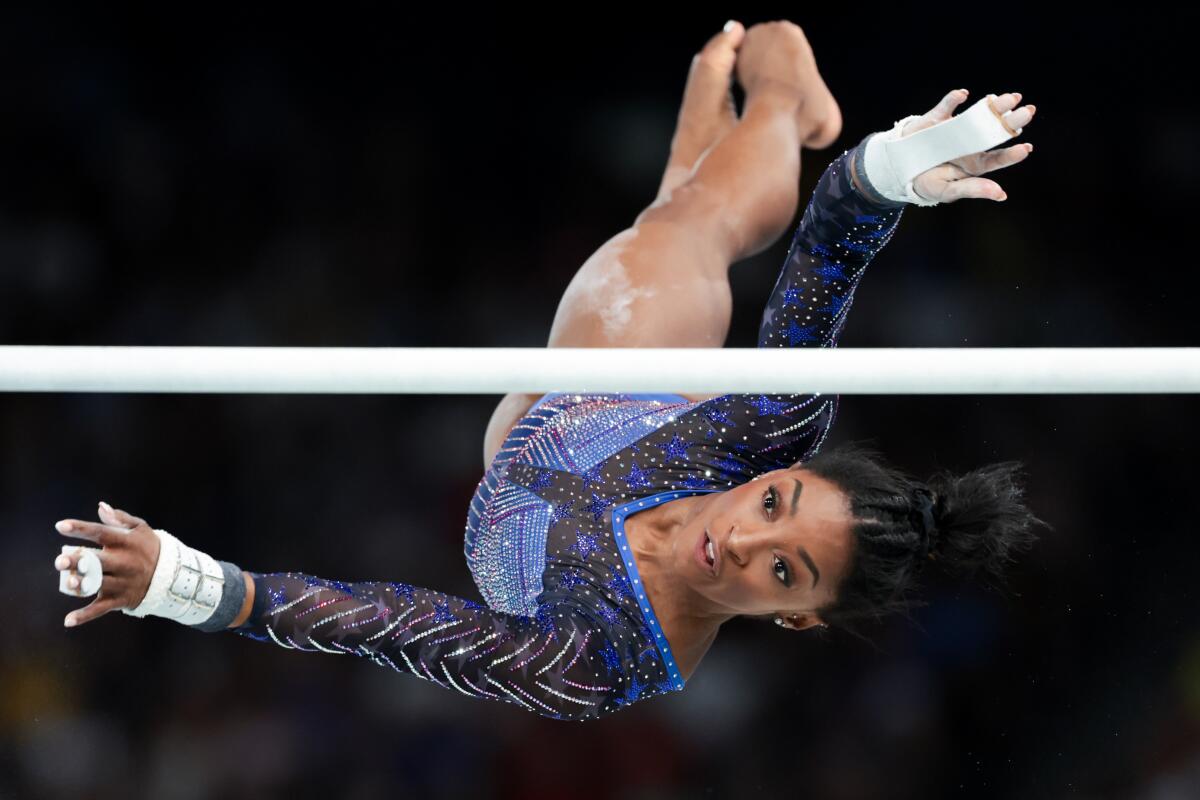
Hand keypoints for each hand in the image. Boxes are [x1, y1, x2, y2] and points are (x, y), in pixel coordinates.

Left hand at [54, 502, 159, 626]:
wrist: (172, 575)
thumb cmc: (149, 547)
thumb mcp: (141, 529)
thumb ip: (120, 519)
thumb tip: (100, 506)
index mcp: (127, 542)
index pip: (102, 533)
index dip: (81, 529)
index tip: (60, 526)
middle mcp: (124, 562)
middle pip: (98, 562)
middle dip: (79, 562)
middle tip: (60, 561)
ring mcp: (122, 582)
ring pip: (99, 585)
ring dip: (83, 585)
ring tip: (69, 583)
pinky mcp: (120, 599)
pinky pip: (101, 609)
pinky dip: (84, 616)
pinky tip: (68, 620)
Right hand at [905, 90, 1036, 202]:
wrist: (899, 168)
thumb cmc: (927, 182)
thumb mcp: (947, 191)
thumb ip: (972, 189)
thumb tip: (1001, 194)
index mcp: (976, 163)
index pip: (998, 157)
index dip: (1012, 153)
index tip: (1026, 148)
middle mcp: (971, 143)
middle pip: (995, 131)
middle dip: (1012, 120)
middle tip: (1028, 111)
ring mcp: (956, 128)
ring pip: (979, 114)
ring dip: (994, 105)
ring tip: (1010, 98)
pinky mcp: (937, 118)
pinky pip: (946, 107)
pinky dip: (953, 99)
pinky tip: (962, 95)